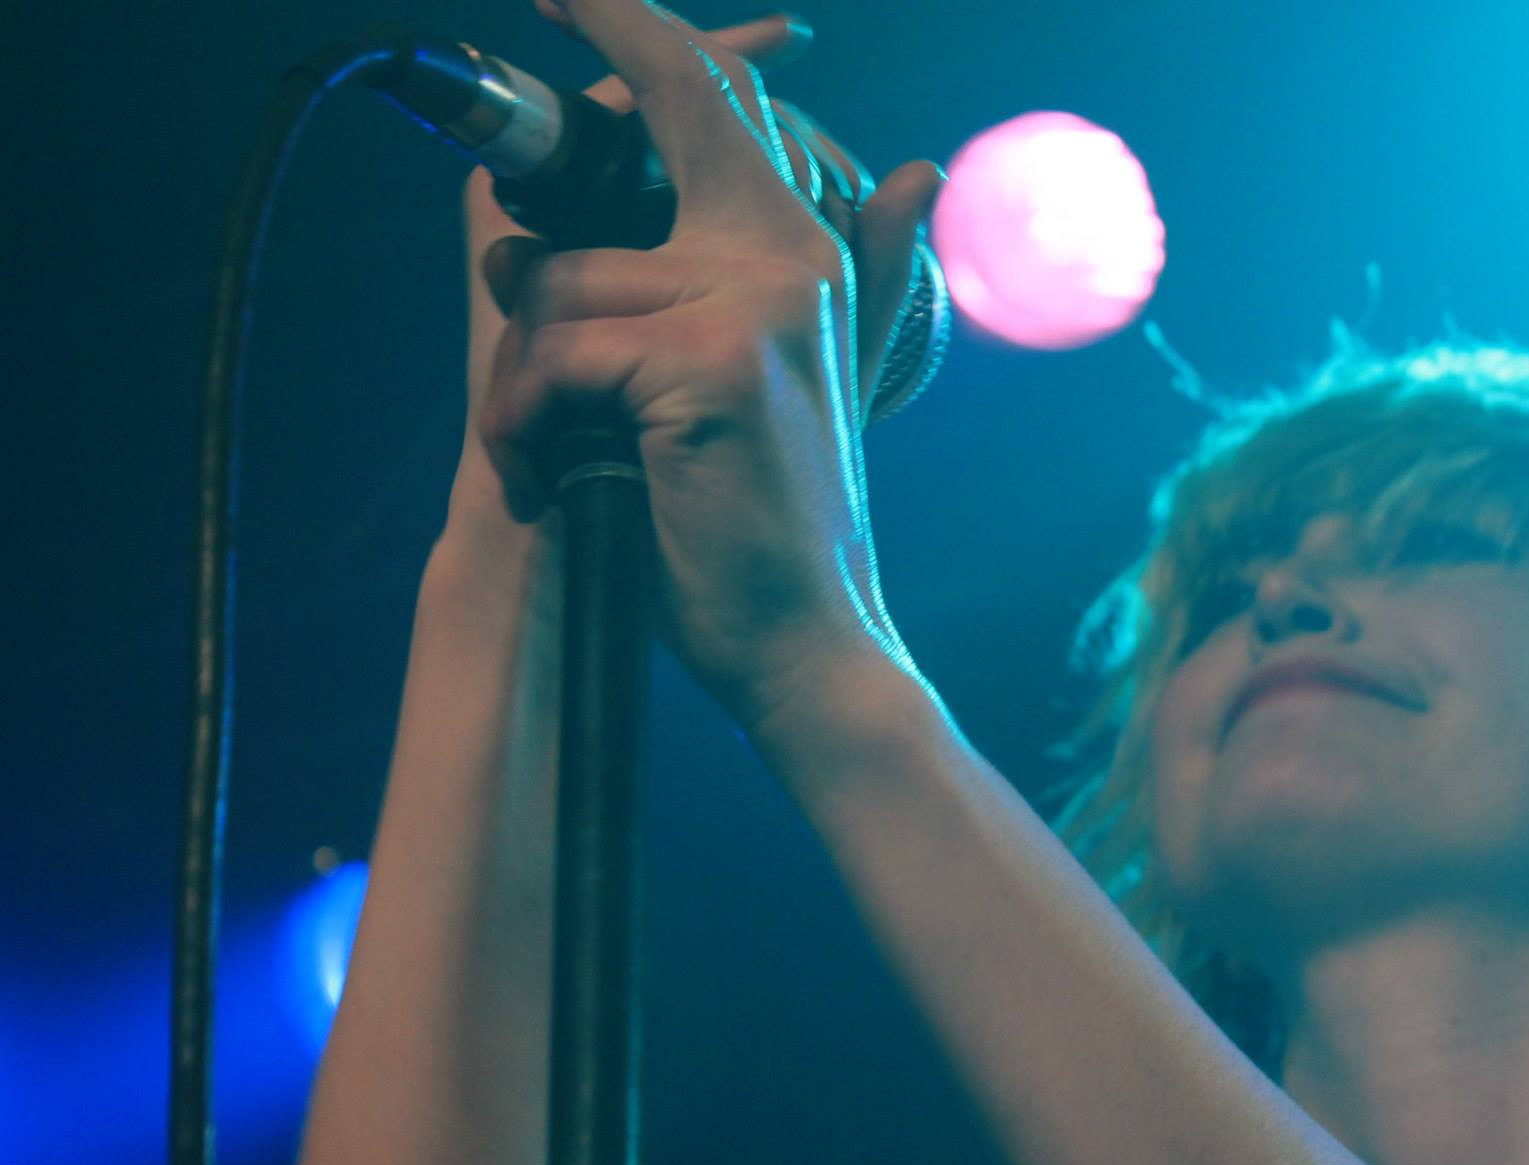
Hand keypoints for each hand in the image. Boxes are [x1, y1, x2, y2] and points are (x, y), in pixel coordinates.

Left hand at [473, 0, 943, 725]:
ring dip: (520, 377)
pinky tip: (549, 475)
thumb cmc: (768, 520)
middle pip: (642, 134)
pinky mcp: (707, 362)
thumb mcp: (802, 382)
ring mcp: (753, 301)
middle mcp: (786, 255)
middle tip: (539, 266)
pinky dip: (523, 422)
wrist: (804, 644)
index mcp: (799, 253)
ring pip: (555, 281)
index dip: (633, 27)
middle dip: (557, 179)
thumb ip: (860, 274)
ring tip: (552, 451)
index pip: (711, 100)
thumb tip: (915, 174)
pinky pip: (553, 352)